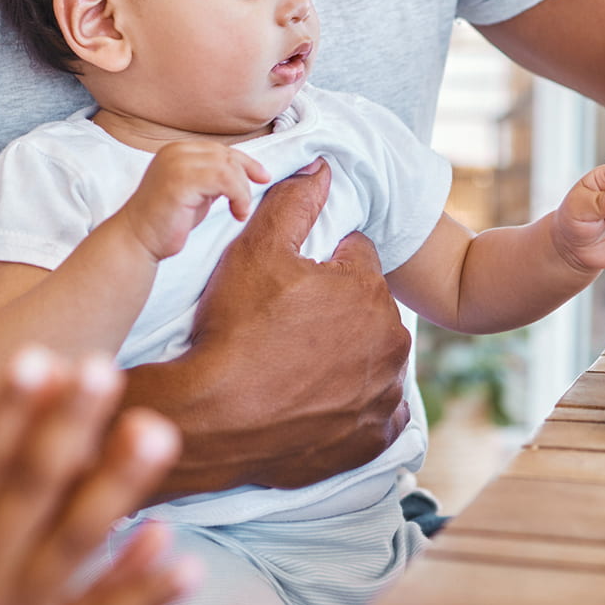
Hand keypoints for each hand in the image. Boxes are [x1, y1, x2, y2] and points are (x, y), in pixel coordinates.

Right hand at [122, 140, 270, 261]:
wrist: (138, 239)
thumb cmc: (167, 219)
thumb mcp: (195, 191)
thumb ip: (212, 177)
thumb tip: (242, 172)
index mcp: (177, 150)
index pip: (220, 149)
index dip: (246, 162)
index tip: (263, 176)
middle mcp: (176, 151)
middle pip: (226, 156)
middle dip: (245, 178)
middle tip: (245, 204)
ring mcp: (177, 164)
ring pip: (228, 167)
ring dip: (242, 191)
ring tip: (239, 211)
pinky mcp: (181, 181)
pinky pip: (224, 180)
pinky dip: (238, 196)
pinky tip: (236, 213)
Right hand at [187, 159, 412, 489]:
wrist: (213, 420)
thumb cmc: (234, 329)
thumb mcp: (255, 250)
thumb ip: (294, 202)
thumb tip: (322, 167)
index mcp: (368, 288)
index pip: (354, 256)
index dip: (319, 265)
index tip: (289, 285)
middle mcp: (390, 340)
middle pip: (366, 307)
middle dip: (337, 310)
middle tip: (287, 326)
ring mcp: (384, 393)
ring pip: (371, 357)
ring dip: (346, 357)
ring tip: (296, 364)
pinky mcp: (374, 438)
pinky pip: (373, 411)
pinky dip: (352, 405)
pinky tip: (317, 401)